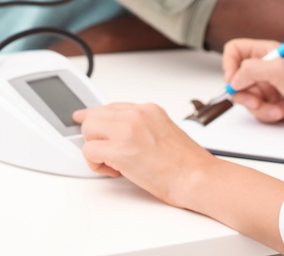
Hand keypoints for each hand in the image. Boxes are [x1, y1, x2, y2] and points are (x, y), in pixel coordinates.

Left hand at [73, 103, 216, 207]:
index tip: (86, 119)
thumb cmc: (187, 163)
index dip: (98, 118)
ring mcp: (127, 129)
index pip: (112, 107)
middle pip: (95, 115)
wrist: (197, 177)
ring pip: (88, 129)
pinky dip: (95, 164)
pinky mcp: (119, 149)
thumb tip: (123, 136)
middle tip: (105, 152)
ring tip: (112, 162)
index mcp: (149, 110)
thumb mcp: (165, 131)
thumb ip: (143, 128)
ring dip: (94, 148)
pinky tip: (113, 170)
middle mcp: (137, 115)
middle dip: (95, 135)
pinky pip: (89, 151)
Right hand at [223, 38, 283, 129]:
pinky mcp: (269, 102)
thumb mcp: (280, 71)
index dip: (229, 64)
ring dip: (260, 107)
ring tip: (277, 107)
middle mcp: (263, 67)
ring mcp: (265, 86)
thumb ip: (251, 70)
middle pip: (234, 79)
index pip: (234, 50)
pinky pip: (255, 110)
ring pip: (244, 98)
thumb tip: (233, 80)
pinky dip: (268, 113)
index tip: (233, 79)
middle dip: (244, 94)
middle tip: (255, 100)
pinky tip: (283, 110)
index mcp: (264, 51)